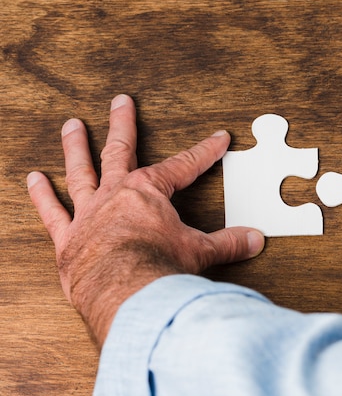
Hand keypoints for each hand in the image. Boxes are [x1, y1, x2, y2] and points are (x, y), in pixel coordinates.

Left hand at [27, 95, 264, 347]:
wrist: (126, 294)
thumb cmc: (159, 270)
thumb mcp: (201, 252)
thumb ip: (227, 243)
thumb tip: (253, 240)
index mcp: (149, 193)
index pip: (184, 166)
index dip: (204, 152)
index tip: (217, 139)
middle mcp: (116, 195)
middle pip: (120, 150)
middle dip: (124, 124)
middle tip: (121, 101)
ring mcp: (89, 214)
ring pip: (81, 171)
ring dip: (77, 147)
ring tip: (72, 126)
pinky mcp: (68, 238)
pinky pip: (52, 212)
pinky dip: (43, 196)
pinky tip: (34, 179)